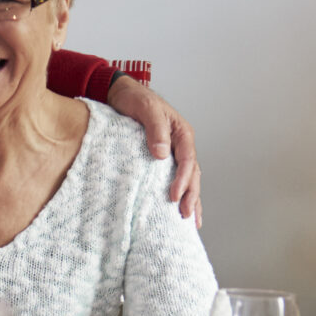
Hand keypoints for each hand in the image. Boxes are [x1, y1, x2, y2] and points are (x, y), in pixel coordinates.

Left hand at [107, 75, 200, 220]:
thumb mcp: (146, 109)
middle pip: (192, 174)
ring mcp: (173, 153)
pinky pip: (174, 178)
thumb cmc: (135, 99)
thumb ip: (156, 129)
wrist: (122, 95)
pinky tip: (178, 209)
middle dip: (191, 195)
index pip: (187, 160)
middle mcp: (181, 144)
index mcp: (182, 133)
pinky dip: (179, 193)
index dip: (183, 179)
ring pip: (188, 179)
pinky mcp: (162, 159)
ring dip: (190, 199)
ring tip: (190, 221)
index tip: (174, 196)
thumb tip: (162, 153)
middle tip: (186, 215)